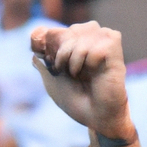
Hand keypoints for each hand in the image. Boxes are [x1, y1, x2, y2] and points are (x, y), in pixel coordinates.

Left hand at [30, 22, 141, 146]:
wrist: (93, 114)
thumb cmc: (75, 99)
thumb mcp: (53, 80)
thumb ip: (44, 63)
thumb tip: (33, 49)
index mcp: (74, 45)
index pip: (55, 32)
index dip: (45, 39)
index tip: (37, 46)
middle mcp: (89, 38)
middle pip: (67, 32)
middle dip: (61, 54)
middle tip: (67, 71)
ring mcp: (102, 40)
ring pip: (82, 36)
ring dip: (74, 59)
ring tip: (80, 74)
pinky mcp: (113, 46)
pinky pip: (95, 46)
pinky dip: (89, 62)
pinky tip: (95, 72)